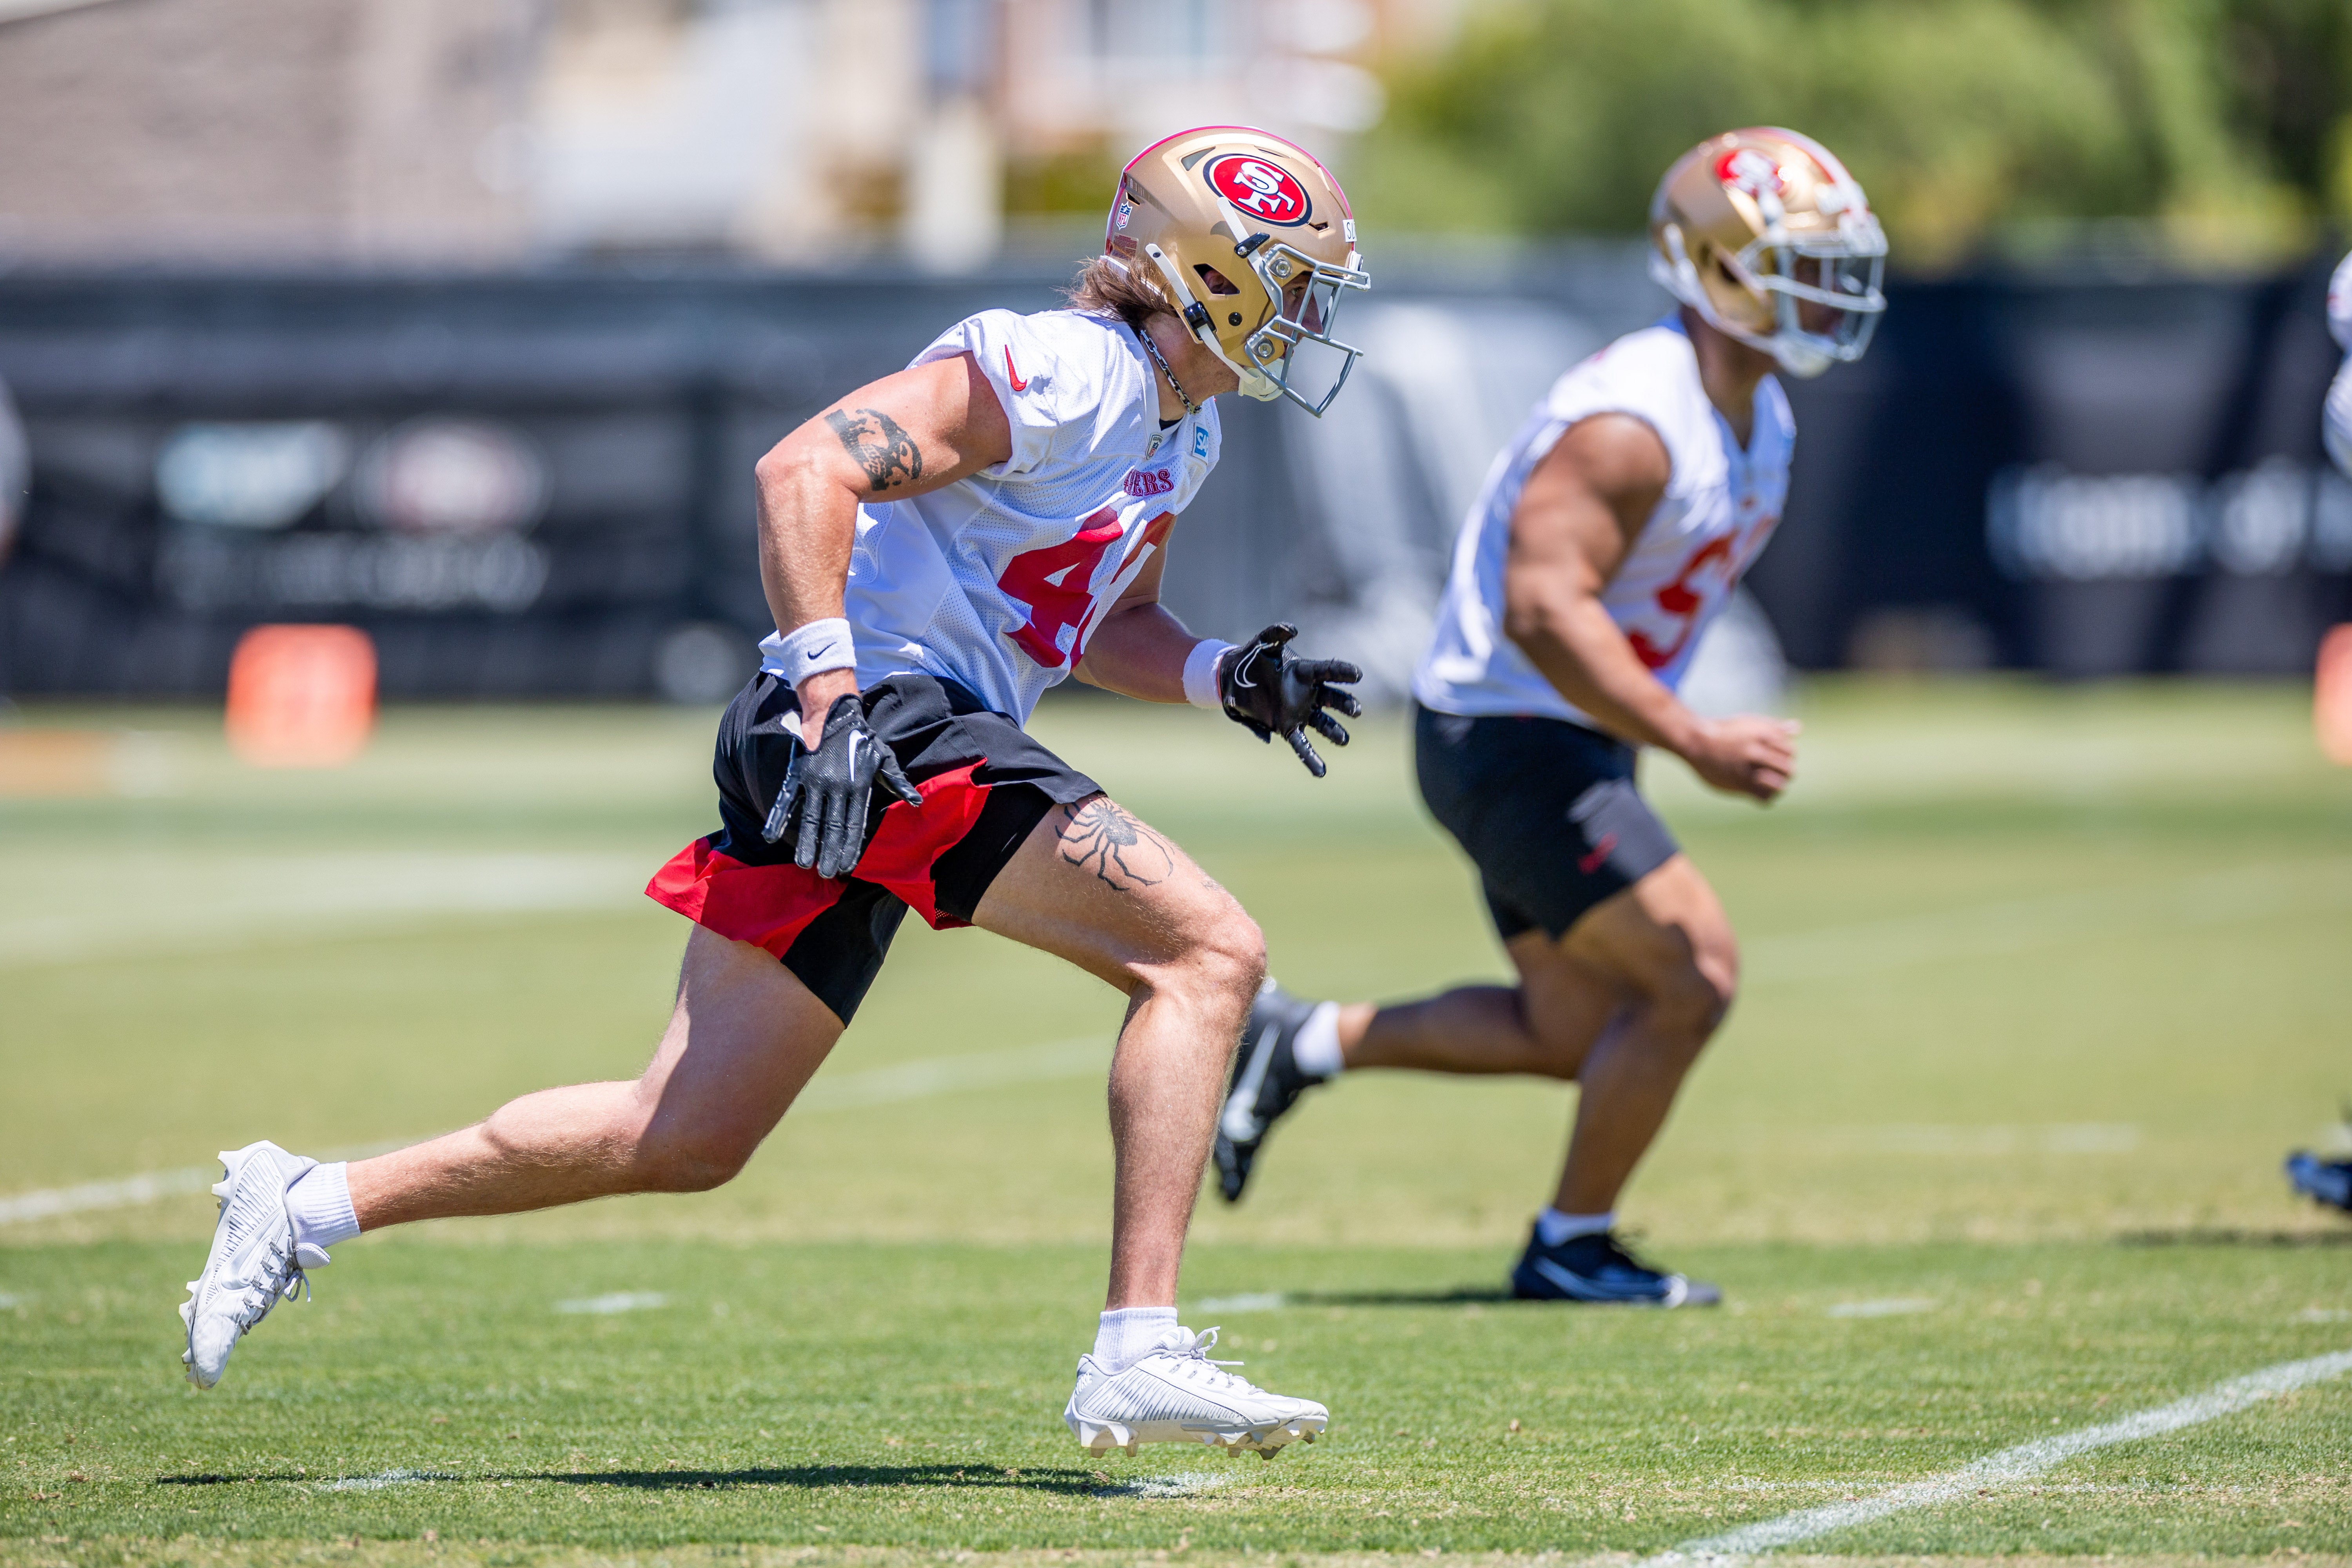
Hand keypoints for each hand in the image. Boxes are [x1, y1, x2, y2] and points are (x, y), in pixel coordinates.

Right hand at [760, 692, 921, 876]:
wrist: (836, 712)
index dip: (851, 847)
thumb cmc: (863, 739)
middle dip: (829, 852)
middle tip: (826, 873)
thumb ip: (897, 782)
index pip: (855, 824)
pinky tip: (771, 835)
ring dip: (806, 842)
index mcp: (859, 786)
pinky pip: (786, 799)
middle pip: (833, 826)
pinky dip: (777, 817)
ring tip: (803, 863)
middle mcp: (837, 786)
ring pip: (810, 817)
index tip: (847, 866)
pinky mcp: (799, 772)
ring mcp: (815, 780)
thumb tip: (917, 802)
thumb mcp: (885, 758)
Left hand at [1218, 623, 1363, 778]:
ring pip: (1323, 723)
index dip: (1342, 672)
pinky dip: (1310, 758)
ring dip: (1334, 731)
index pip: (1327, 671)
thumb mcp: (1262, 643)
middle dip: (1345, 704)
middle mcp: (1308, 693)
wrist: (1233, 677)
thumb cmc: (1252, 657)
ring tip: (1344, 740)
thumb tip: (1293, 629)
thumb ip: (1276, 634)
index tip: (1357, 674)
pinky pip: (1302, 745)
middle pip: (1333, 700)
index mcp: (1305, 672)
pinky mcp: (1287, 727)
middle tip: (1356, 710)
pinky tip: (1321, 772)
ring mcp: (1300, 712)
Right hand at [1680, 714, 1798, 802]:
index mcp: (1762, 736)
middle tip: (1776, 771)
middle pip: (1787, 768)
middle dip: (1785, 771)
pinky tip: (1762, 792)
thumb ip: (1774, 727)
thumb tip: (1797, 729)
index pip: (1790, 751)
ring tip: (1772, 783)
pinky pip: (1764, 797)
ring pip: (1779, 785)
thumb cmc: (1724, 731)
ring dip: (1778, 785)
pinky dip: (1768, 797)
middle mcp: (1756, 752)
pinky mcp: (1738, 784)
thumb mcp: (1749, 722)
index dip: (1787, 754)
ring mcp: (1747, 769)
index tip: (1777, 755)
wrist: (1696, 742)